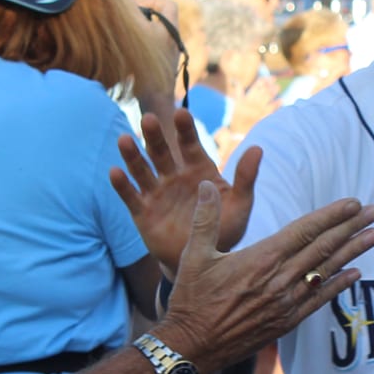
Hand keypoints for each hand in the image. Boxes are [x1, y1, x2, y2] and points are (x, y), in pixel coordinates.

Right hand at [111, 109, 259, 271]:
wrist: (204, 258)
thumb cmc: (225, 228)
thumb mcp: (240, 204)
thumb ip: (246, 177)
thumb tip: (258, 148)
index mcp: (198, 170)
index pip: (190, 145)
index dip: (185, 130)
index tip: (181, 114)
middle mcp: (174, 176)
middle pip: (162, 152)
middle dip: (155, 136)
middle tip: (150, 119)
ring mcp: (157, 192)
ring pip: (142, 170)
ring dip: (133, 155)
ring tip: (124, 140)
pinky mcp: (143, 212)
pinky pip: (131, 196)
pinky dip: (123, 185)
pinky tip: (115, 172)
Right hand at [159, 182, 373, 373]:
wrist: (191, 348)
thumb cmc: (190, 300)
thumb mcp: (193, 255)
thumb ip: (206, 219)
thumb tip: (206, 185)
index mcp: (260, 258)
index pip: (305, 230)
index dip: (331, 215)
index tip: (353, 203)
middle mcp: (279, 280)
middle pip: (323, 247)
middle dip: (351, 227)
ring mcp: (285, 303)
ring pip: (326, 271)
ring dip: (352, 252)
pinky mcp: (286, 323)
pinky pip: (319, 301)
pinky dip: (339, 286)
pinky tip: (356, 274)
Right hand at [229, 76, 280, 134]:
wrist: (238, 133)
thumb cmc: (237, 118)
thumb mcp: (236, 104)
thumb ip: (238, 92)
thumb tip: (238, 82)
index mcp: (246, 98)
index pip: (256, 86)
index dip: (264, 80)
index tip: (271, 78)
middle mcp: (253, 103)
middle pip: (263, 90)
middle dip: (270, 85)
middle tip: (275, 82)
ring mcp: (258, 110)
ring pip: (268, 98)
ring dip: (274, 91)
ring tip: (277, 87)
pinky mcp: (263, 117)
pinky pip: (272, 109)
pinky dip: (277, 104)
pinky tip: (281, 100)